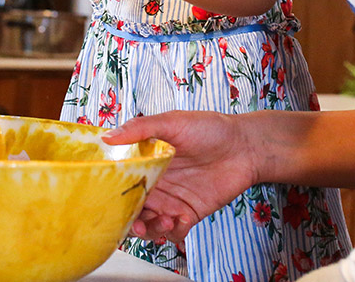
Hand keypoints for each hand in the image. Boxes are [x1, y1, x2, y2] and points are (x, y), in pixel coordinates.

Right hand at [103, 111, 259, 241]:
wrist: (246, 146)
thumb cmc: (211, 128)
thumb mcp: (174, 122)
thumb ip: (141, 128)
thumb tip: (108, 136)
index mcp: (148, 162)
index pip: (121, 184)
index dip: (111, 196)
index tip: (108, 203)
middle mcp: (157, 184)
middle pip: (131, 209)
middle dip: (128, 221)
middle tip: (135, 223)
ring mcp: (172, 201)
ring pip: (149, 225)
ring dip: (150, 230)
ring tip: (164, 221)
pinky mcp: (189, 213)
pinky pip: (173, 232)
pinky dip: (172, 233)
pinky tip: (181, 221)